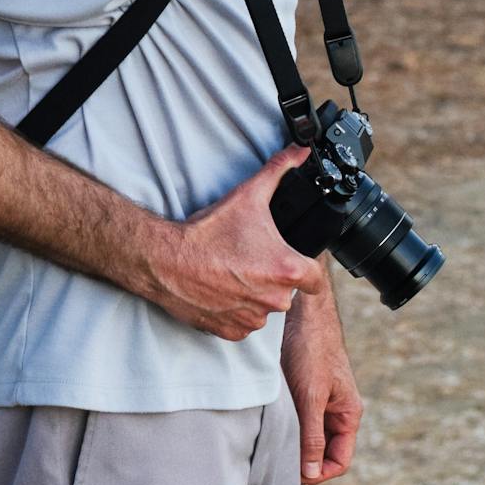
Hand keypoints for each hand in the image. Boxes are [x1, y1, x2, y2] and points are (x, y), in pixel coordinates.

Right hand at [147, 144, 321, 340]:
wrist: (168, 261)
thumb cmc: (208, 232)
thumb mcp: (248, 194)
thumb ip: (279, 170)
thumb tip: (299, 152)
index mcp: (286, 270)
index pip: (316, 280)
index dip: (307, 267)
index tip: (294, 259)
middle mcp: (274, 300)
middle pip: (288, 290)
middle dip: (274, 275)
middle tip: (253, 256)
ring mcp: (253, 319)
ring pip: (265, 306)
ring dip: (255, 292)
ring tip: (234, 269)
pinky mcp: (232, 331)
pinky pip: (244, 322)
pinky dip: (237, 308)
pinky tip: (222, 288)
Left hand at [281, 277, 362, 484]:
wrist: (302, 308)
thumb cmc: (312, 347)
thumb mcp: (311, 396)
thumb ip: (312, 435)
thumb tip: (311, 473)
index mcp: (348, 414)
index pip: (338, 461)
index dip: (318, 473)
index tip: (292, 472)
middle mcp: (336, 409)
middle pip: (322, 451)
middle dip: (303, 460)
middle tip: (276, 459)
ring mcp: (320, 399)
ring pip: (308, 434)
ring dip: (292, 441)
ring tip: (271, 441)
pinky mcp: (304, 388)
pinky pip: (297, 416)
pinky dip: (285, 423)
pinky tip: (269, 421)